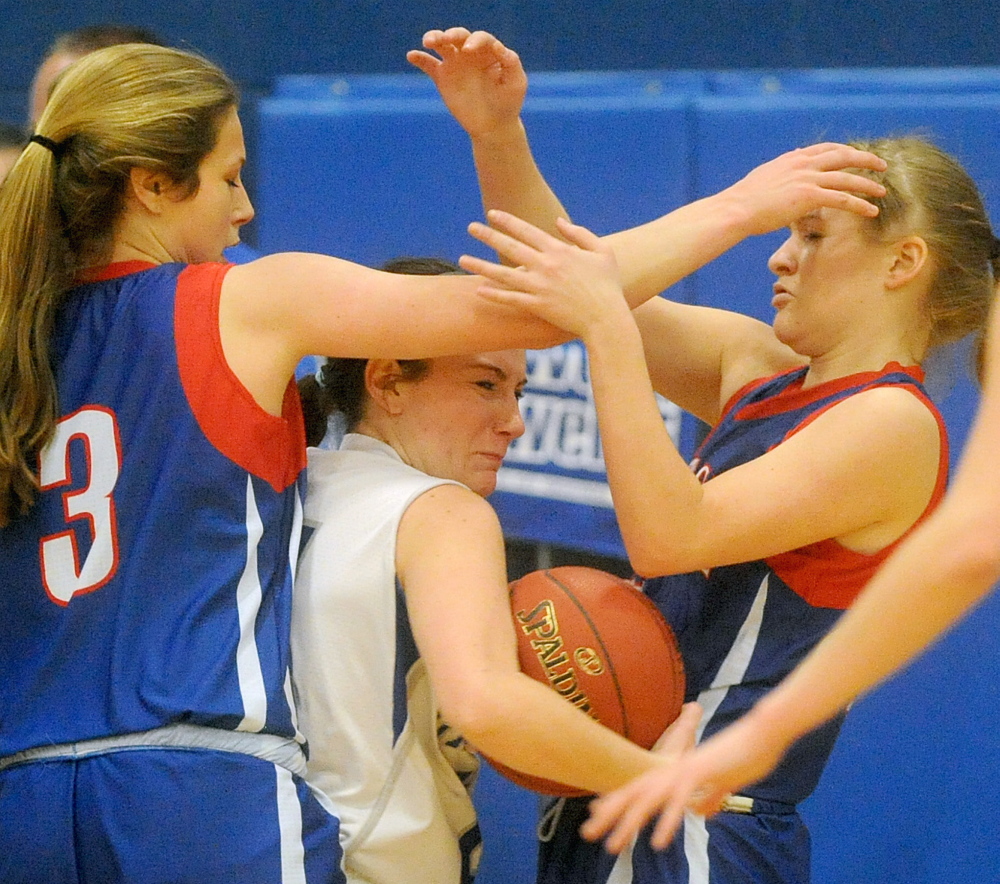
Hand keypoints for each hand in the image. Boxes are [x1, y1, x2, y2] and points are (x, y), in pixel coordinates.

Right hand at [407, 28, 526, 139]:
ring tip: (428, 42)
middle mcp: (470, 54)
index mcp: (488, 52)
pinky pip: (429, 65)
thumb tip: (498, 47)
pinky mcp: (443, 78)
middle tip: (447, 40)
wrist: (493, 126)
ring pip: (442, 45)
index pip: (480, 38)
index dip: (475, 40)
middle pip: (458, 36)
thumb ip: (511, 63)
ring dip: (434, 38)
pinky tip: (411, 56)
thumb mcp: (516, 83)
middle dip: (452, 34)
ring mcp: (455, 64)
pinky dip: (419, 59)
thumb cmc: (508, 103)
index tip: (470, 50)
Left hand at [460, 211, 627, 339]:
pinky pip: (511, 299)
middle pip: (510, 248)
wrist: (606, 317)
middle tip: (471, 227)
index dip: (508, 221)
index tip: (492, 214)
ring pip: (504, 274)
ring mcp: (540, 287)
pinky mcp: (538, 306)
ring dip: (481, 265)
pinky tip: (479, 289)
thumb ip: (580, 234)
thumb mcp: (602, 252)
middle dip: (488, 236)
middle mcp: (546, 266)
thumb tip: (558, 222)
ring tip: (462, 259)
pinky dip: (494, 295)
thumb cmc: (608, 285)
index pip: (527, 231)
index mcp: (560, 251)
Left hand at [580, 712, 789, 853]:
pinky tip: (658, 842)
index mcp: (677, 771)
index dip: (618, 801)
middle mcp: (673, 770)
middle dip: (610, 815)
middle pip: (634, 794)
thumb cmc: (745, 754)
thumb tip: (700, 811)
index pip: (640, 788)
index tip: (597, 815)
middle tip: (587, 833)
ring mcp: (684, 772)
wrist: (763, 732)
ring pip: (649, 800)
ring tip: (613, 846)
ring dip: (629, 823)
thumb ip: (709, 796)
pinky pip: (679, 802)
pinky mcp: (700, 775)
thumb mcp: (722, 782)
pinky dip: (667, 822)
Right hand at [723, 142, 888, 235]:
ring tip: (881, 192)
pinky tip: (871, 211)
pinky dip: (859, 204)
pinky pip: (842, 199)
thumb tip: (797, 154)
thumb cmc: (745, 198)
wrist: (737, 209)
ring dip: (868, 185)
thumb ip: (785, 164)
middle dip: (865, 160)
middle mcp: (803, 164)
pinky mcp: (809, 197)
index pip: (827, 148)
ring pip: (847, 178)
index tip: (857, 157)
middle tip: (881, 166)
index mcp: (793, 158)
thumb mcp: (767, 173)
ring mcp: (807, 179)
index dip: (846, 151)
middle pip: (844, 156)